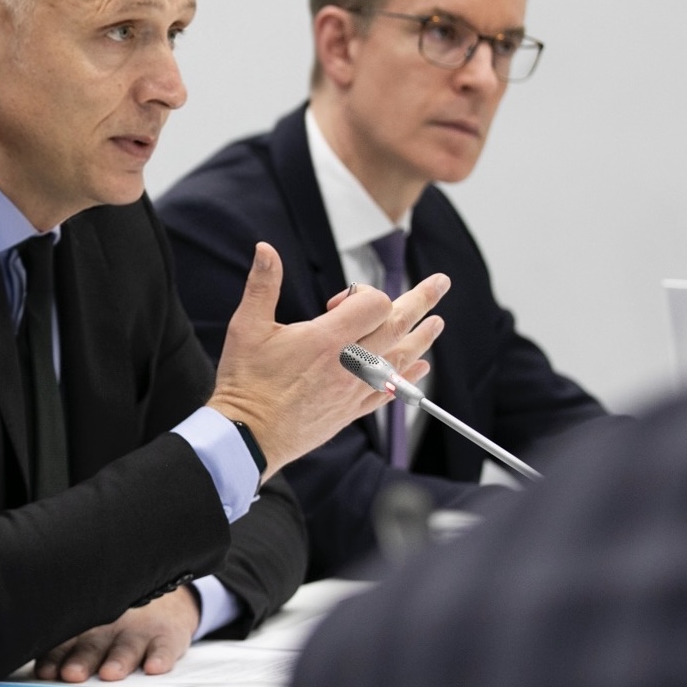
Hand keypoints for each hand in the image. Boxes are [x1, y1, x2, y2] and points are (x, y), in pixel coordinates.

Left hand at [33, 587, 199, 682]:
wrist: (167, 599)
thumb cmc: (118, 619)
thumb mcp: (89, 624)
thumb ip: (63, 645)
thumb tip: (30, 667)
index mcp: (86, 626)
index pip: (66, 642)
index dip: (55, 658)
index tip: (46, 672)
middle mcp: (110, 626)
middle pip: (93, 644)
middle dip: (82, 660)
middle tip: (72, 674)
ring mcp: (139, 630)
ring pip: (127, 646)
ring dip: (118, 660)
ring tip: (110, 672)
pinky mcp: (167, 634)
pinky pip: (165, 646)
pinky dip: (161, 656)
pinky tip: (154, 666)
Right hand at [208, 243, 448, 478]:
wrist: (248, 436)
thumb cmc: (246, 383)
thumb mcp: (247, 326)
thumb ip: (262, 284)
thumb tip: (265, 250)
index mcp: (328, 339)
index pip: (373, 304)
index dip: (361, 293)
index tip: (338, 301)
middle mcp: (350, 364)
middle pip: (397, 325)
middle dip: (422, 300)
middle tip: (440, 283)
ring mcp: (354, 389)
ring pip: (401, 358)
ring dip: (422, 337)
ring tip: (438, 323)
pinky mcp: (351, 410)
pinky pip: (391, 391)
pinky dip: (409, 377)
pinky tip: (419, 368)